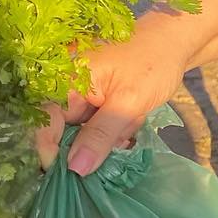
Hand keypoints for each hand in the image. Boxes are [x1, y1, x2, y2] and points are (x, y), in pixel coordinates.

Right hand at [64, 9, 203, 175]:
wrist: (174, 43)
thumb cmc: (152, 63)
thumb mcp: (128, 102)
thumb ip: (100, 135)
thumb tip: (75, 169)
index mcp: (64, 81)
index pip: (43, 123)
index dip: (49, 151)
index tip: (65, 175)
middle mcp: (66, 89)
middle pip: (60, 133)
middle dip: (87, 146)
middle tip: (115, 140)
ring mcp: (82, 98)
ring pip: (83, 135)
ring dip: (106, 140)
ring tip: (131, 122)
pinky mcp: (97, 104)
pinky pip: (98, 130)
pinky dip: (114, 134)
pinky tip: (132, 124)